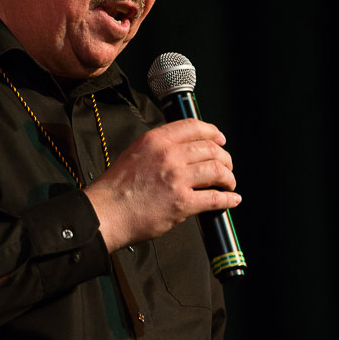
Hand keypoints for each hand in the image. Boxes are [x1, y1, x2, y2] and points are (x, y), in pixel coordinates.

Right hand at [85, 118, 240, 252]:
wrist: (106, 212)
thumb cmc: (116, 188)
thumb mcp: (135, 153)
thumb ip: (158, 148)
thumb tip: (182, 150)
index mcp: (156, 140)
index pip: (193, 127)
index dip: (212, 132)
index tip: (220, 139)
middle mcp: (168, 155)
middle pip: (210, 149)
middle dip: (225, 158)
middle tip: (227, 166)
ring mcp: (177, 179)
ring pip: (217, 171)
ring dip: (228, 178)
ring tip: (228, 184)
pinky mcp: (182, 203)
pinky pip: (215, 198)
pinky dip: (228, 199)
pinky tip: (231, 200)